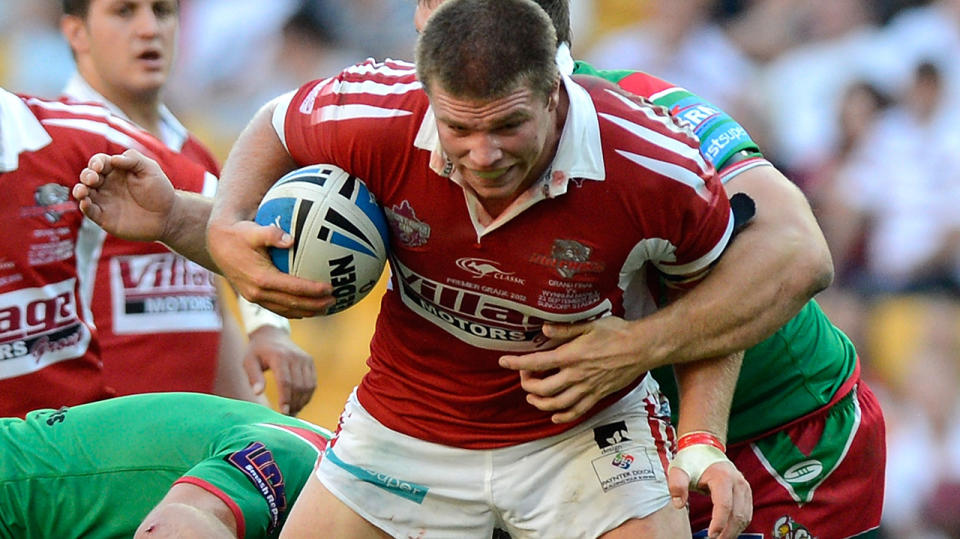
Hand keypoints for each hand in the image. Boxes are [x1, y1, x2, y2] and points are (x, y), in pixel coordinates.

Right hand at [73, 149, 175, 241]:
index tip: (101, 167)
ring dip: (79, 190)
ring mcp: (104, 200)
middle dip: (87, 175)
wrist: (168, 216)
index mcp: (116, 170)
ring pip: (84, 193)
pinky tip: (85, 202)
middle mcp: (107, 184)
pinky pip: (89, 211)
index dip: (97, 163)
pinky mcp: (104, 217)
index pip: (99, 162)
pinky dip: (84, 206)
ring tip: (82, 191)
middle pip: (88, 176)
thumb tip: (113, 159)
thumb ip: (133, 159)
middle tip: (93, 178)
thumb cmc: (160, 190)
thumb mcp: (150, 169)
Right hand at [206, 218, 334, 317]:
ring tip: (326, 308)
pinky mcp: (254, 297)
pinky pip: (278, 308)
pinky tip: (307, 308)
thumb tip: (291, 239)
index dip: (313, 290)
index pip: (294, 288)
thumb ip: (272, 234)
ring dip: (307, 311)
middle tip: (335, 300)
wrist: (217, 245)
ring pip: (286, 310)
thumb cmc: (238, 234)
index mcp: (261, 279)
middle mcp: (258, 292)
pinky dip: (294, 310)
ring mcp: (255, 298)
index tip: (331, 288)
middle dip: (316, 305)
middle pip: (293, 304)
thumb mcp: (253, 230)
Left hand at [243, 325, 315, 414]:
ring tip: (293, 412)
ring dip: (302, 401)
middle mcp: (295, 357)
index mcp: (279, 356)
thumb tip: (257, 393)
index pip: (285, 381)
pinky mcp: (310, 361)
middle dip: (294, 403)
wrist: (272, 334)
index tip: (283, 412)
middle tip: (287, 417)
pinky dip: (308, 395)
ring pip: (308, 386)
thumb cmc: (257, 351)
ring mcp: (305, 359)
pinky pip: (312, 382)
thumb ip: (253, 377)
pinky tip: (299, 403)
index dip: (285, 398)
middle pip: (298, 386)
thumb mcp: (249, 361)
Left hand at [498, 316, 649, 422]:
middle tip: (524, 376)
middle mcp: (576, 375)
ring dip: (539, 403)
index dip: (517, 363)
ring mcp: (587, 388)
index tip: (504, 361)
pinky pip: (576, 412)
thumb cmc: (617, 333)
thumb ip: (564, 329)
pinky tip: (553, 415)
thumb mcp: (589, 324)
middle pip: (542, 388)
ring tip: (532, 397)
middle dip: (527, 384)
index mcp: (571, 356)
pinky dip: (562, 416)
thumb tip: (543, 329)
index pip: (536, 363)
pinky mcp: (597, 396)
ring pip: (556, 404)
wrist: (641, 348)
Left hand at [668, 448, 751, 538]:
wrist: (704, 447)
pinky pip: (746, 513)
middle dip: (727, 532)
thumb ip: (676, 484)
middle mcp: (737, 481)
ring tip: (720, 538)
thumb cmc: (691, 459)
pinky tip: (727, 530)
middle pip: (737, 514)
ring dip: (734, 530)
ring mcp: (744, 486)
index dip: (719, 523)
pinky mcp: (746, 491)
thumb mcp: (679, 469)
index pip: (725, 505)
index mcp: (722, 476)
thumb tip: (678, 503)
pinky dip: (739, 524)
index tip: (710, 535)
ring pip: (744, 516)